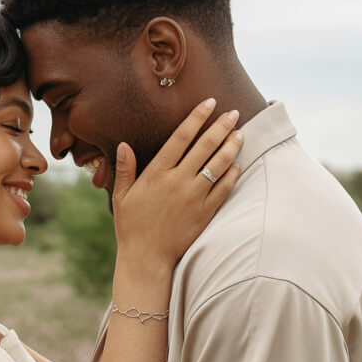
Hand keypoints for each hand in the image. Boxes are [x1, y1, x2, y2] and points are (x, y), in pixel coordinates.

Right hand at [112, 100, 242, 266]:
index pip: (181, 137)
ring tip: (240, 134)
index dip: (197, 118)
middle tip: (233, 112)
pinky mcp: (205, 213)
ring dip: (231, 146)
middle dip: (221, 126)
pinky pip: (223, 188)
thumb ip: (125, 169)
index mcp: (156, 173)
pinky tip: (237, 163)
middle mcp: (177, 181)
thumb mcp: (121, 196)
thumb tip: (123, 145)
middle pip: (205, 146)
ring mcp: (193, 197)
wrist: (147, 258)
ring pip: (218, 164)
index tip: (210, 103)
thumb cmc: (132, 227)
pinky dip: (232, 174)